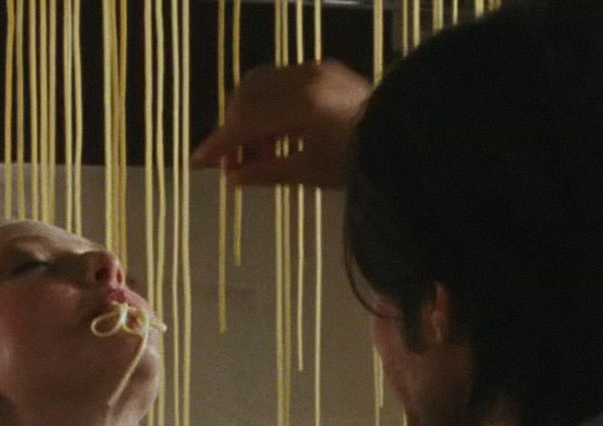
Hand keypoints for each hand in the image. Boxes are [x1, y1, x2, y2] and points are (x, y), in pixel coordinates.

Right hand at [190, 61, 370, 188]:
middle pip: (246, 96)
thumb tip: (232, 178)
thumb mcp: (310, 173)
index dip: (219, 144)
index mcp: (300, 103)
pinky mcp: (326, 71)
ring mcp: (315, 70)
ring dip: (250, 118)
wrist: (405, 139)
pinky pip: (282, 83)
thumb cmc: (361, 163)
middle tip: (232, 164)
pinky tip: (275, 137)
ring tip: (257, 155)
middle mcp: (303, 78)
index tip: (197, 162)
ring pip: (261, 85)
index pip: (244, 122)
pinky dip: (270, 107)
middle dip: (233, 129)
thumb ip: (266, 172)